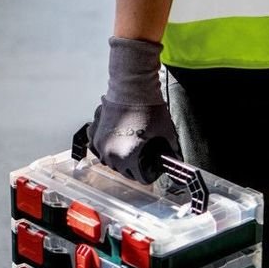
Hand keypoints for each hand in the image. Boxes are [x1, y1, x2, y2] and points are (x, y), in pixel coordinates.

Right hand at [87, 37, 180, 183]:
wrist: (133, 89)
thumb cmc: (149, 109)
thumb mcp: (166, 135)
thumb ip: (170, 153)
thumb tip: (173, 161)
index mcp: (128, 158)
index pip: (141, 178)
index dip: (151, 173)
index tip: (154, 168)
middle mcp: (111, 154)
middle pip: (125, 172)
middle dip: (136, 167)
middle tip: (145, 158)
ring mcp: (100, 144)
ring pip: (111, 162)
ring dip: (121, 159)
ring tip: (132, 149)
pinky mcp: (95, 133)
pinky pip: (100, 149)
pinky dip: (108, 148)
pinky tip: (118, 142)